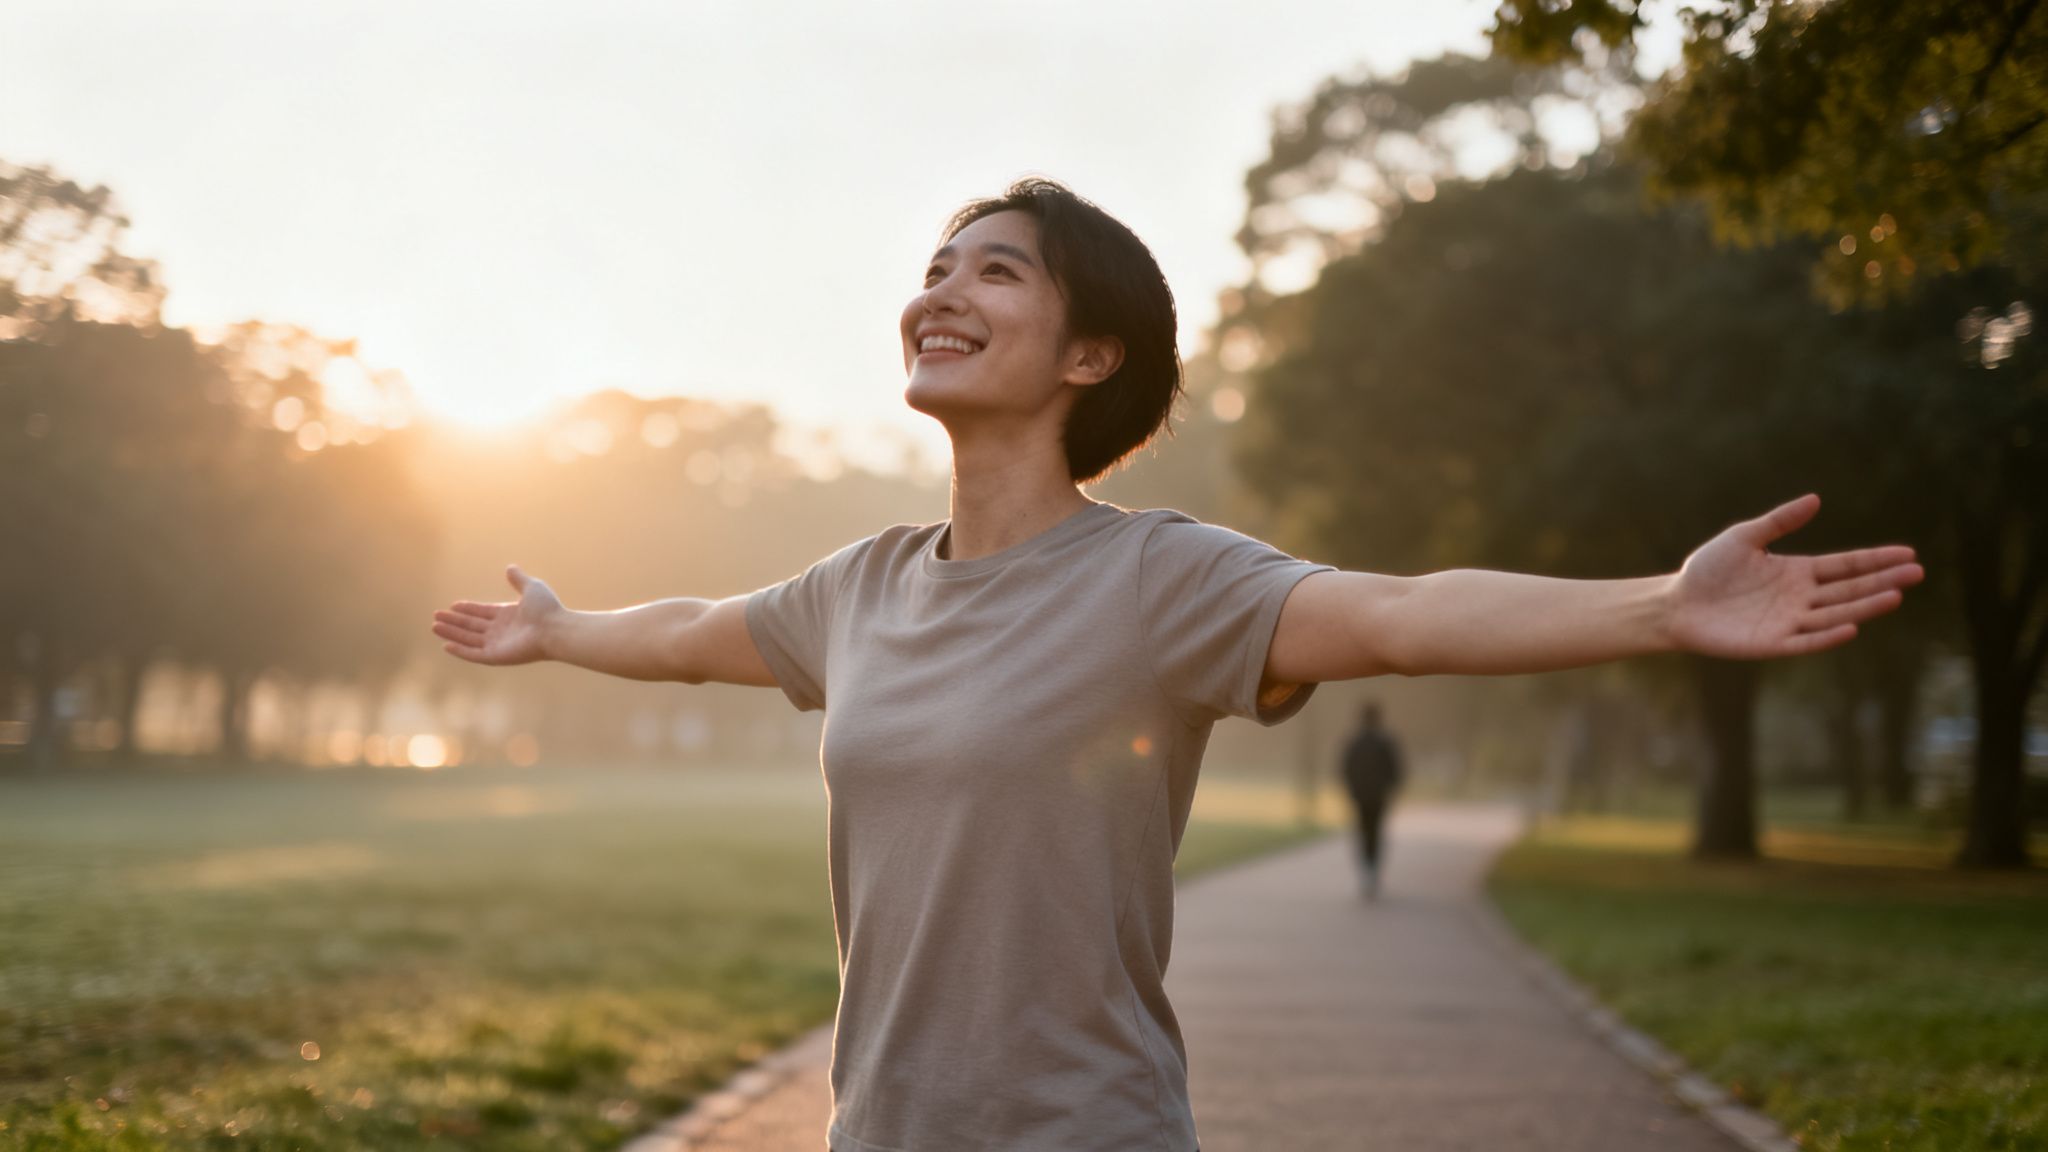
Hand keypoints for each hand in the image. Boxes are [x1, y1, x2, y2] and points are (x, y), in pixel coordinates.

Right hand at [431, 565, 563, 665]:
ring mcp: (498, 644)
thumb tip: (510, 567)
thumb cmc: (547, 609)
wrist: (555, 629)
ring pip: (469, 639)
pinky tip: (446, 645)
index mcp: (508, 615)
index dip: (467, 609)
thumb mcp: (532, 588)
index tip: (452, 606)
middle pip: (472, 626)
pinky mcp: (497, 656)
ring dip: (452, 633)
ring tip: (435, 626)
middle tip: (436, 616)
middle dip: (454, 621)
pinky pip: (474, 654)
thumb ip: (519, 579)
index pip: (482, 612)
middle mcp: (501, 631)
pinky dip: (460, 651)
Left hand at [1667, 494, 1923, 659]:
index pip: (1845, 566)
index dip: (1876, 560)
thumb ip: (1779, 521)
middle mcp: (1800, 598)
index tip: (1908, 553)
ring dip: (1865, 606)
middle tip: (1917, 572)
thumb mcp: (1744, 537)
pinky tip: (1850, 626)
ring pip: (1836, 614)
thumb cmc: (1707, 570)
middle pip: (1849, 589)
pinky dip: (1827, 636)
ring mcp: (1789, 622)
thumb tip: (1816, 499)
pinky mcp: (1772, 644)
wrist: (1675, 603)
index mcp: (1797, 572)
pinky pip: (1806, 641)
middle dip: (1883, 581)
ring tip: (1896, 596)